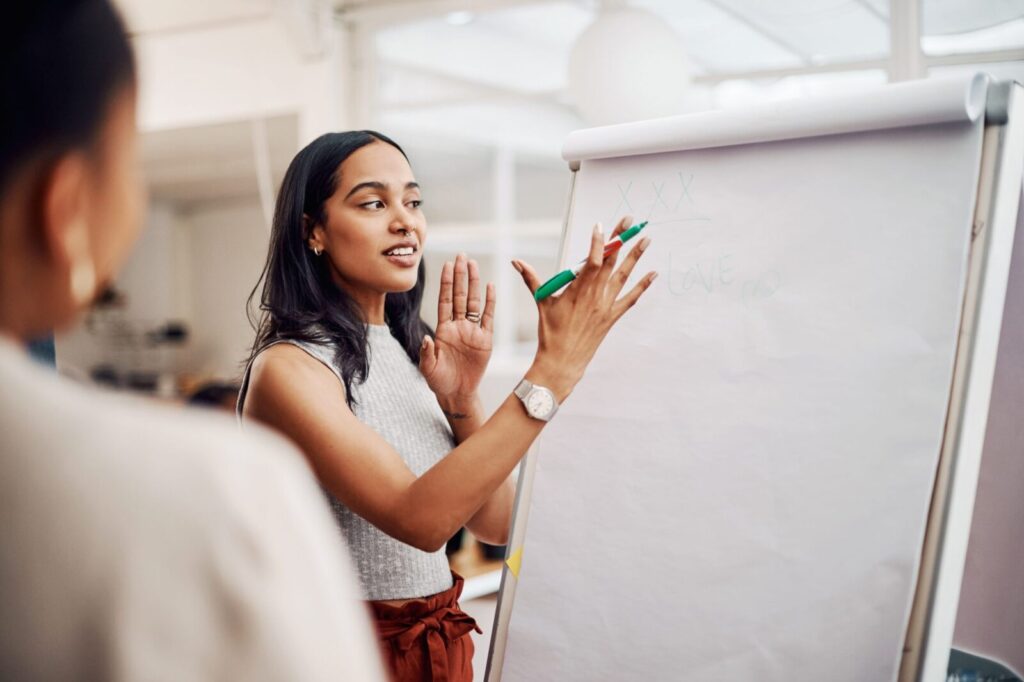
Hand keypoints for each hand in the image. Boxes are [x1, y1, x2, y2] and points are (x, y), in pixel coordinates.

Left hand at [420, 253, 495, 406]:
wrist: (457, 393)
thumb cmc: (440, 380)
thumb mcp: (428, 368)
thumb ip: (426, 353)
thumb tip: (426, 339)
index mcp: (443, 329)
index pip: (445, 300)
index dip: (447, 283)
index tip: (447, 265)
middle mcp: (458, 326)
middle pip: (460, 295)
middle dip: (460, 275)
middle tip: (461, 255)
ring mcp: (472, 331)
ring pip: (474, 302)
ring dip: (474, 283)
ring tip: (473, 264)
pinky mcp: (485, 340)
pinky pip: (488, 317)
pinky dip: (490, 302)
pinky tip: (490, 286)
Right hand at [513, 215, 655, 399]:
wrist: (562, 361)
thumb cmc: (550, 333)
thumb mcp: (541, 302)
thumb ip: (531, 279)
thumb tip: (516, 262)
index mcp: (577, 291)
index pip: (591, 262)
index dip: (598, 243)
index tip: (601, 226)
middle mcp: (594, 296)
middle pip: (610, 262)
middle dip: (620, 240)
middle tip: (630, 222)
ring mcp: (605, 306)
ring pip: (623, 276)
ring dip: (635, 257)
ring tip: (646, 239)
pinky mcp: (611, 317)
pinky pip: (630, 299)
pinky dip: (642, 286)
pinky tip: (653, 274)